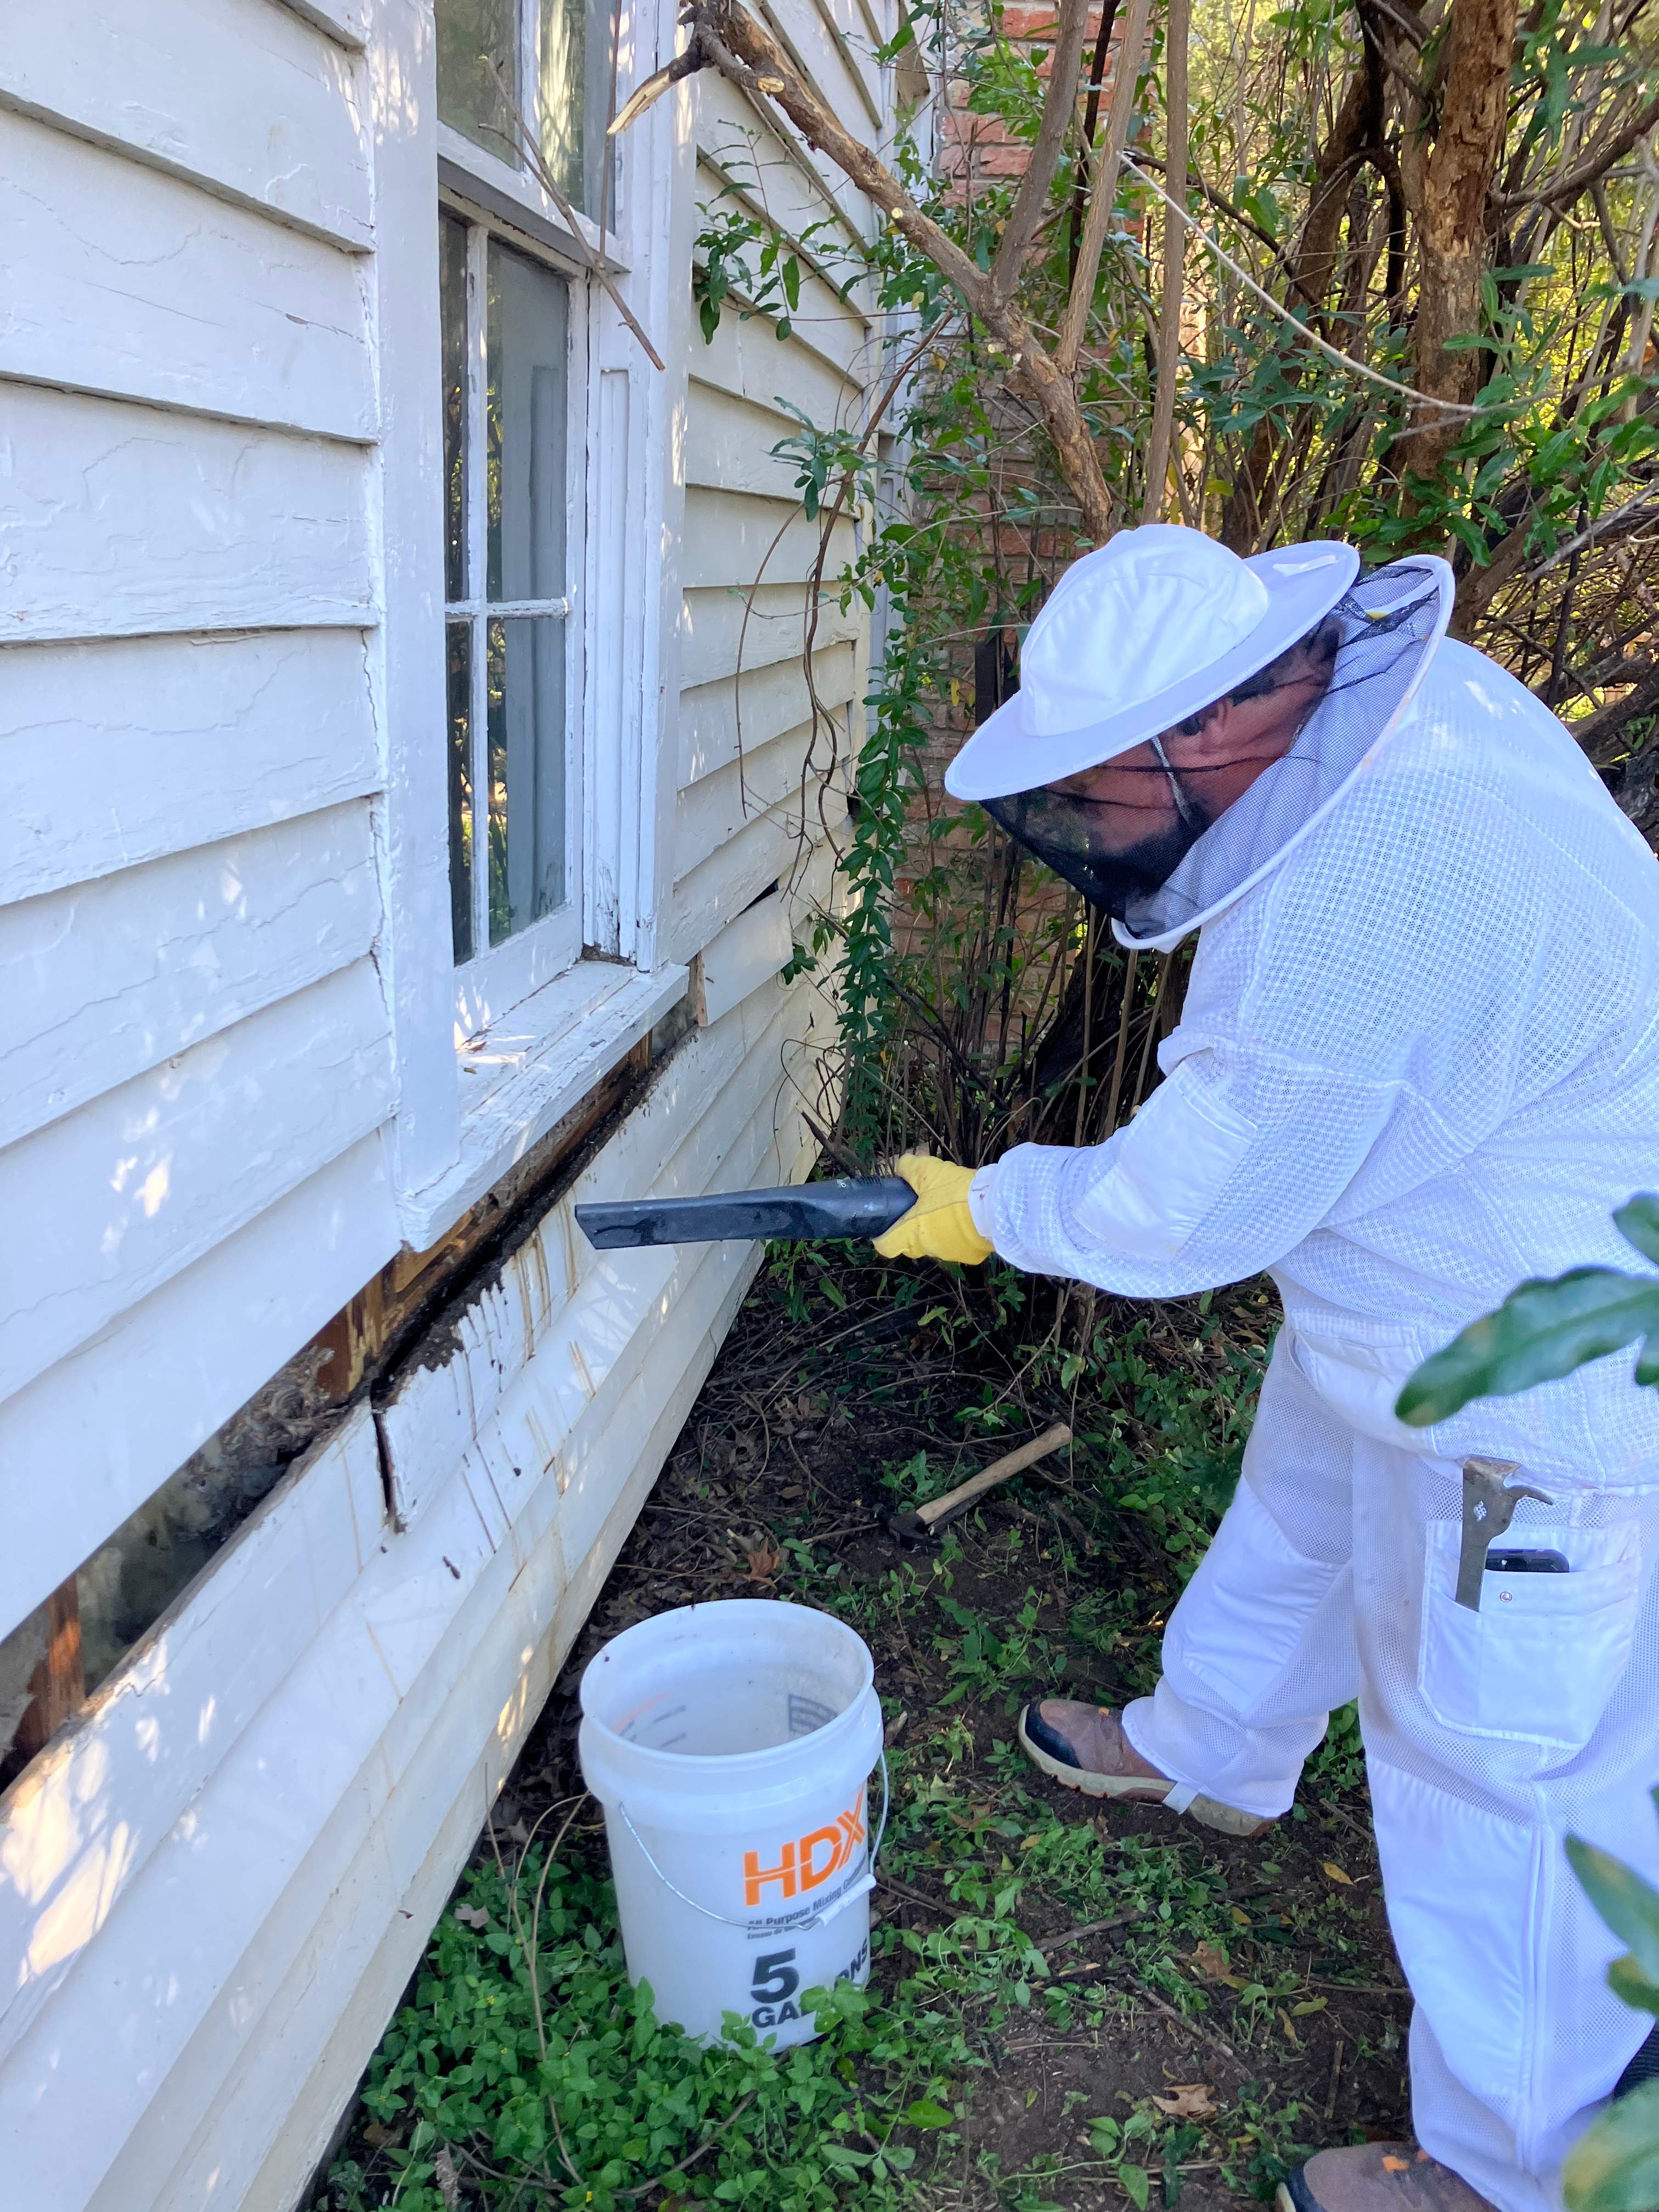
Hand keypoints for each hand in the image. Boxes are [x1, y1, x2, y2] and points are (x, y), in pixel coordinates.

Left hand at [872, 1154, 992, 1264]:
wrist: (994, 1206)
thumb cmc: (955, 1192)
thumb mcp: (928, 1171)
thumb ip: (908, 1167)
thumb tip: (901, 1165)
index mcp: (912, 1233)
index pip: (885, 1246)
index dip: (882, 1235)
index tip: (887, 1224)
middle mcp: (928, 1249)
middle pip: (911, 1244)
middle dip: (912, 1228)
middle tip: (920, 1208)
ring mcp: (950, 1254)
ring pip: (935, 1243)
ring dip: (937, 1230)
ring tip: (948, 1208)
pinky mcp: (971, 1255)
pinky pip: (958, 1244)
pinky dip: (958, 1234)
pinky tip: (966, 1218)